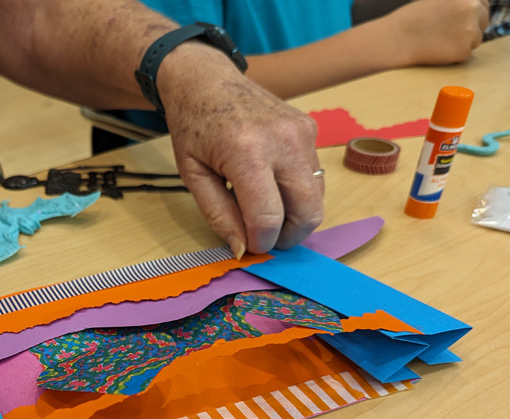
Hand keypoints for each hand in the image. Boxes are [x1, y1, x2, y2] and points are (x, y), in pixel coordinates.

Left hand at [157, 43, 323, 255]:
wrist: (206, 79)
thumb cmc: (193, 125)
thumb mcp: (193, 176)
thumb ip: (219, 215)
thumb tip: (243, 249)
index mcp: (247, 152)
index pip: (268, 218)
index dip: (261, 242)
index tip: (249, 246)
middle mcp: (283, 141)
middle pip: (307, 213)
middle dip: (288, 236)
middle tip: (265, 237)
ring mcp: (302, 132)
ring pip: (316, 198)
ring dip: (294, 215)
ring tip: (264, 209)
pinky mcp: (310, 129)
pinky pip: (314, 176)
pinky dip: (297, 192)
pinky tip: (270, 184)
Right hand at [389, 0, 489, 65]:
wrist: (398, 37)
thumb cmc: (412, 18)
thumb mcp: (438, 0)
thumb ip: (457, 3)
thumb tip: (472, 9)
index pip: (483, 4)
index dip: (475, 14)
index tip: (465, 21)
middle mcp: (473, 9)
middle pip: (483, 21)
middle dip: (473, 28)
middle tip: (453, 34)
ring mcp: (470, 30)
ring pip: (476, 39)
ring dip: (463, 42)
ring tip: (440, 41)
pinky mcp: (464, 50)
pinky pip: (466, 54)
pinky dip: (455, 54)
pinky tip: (438, 50)